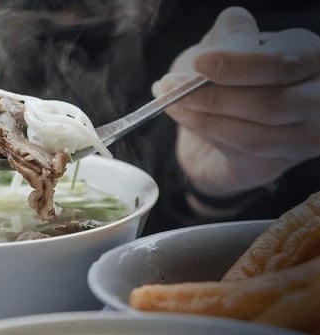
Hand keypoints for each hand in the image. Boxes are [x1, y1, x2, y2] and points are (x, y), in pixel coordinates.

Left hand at [152, 7, 319, 197]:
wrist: (219, 118)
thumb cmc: (229, 74)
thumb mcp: (227, 44)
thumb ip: (232, 35)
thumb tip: (232, 30)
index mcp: (314, 58)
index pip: (285, 64)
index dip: (240, 65)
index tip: (200, 62)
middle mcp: (319, 99)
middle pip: (272, 105)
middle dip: (214, 95)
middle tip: (172, 86)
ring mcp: (306, 136)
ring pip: (257, 135)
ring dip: (204, 117)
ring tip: (171, 101)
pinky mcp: (279, 162)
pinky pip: (242, 152)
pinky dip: (207, 132)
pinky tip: (184, 117)